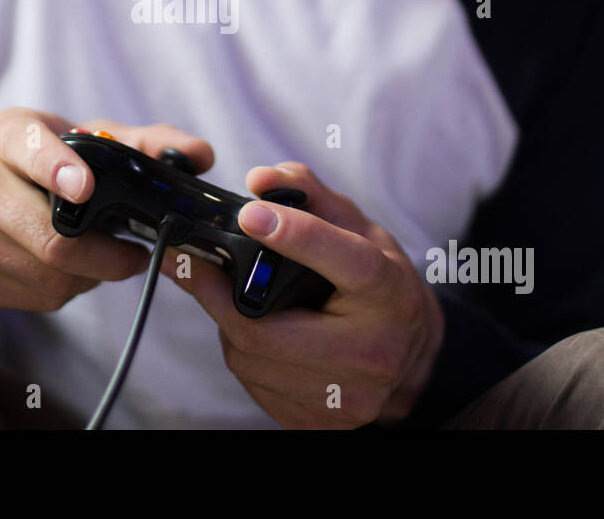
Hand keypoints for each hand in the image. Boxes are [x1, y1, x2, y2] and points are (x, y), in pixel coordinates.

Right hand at [0, 108, 213, 310]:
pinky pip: (33, 298)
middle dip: (108, 254)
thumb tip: (200, 154)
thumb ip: (144, 144)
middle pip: (53, 237)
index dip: (59, 169)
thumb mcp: (82, 140)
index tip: (86, 188)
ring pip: (49, 276)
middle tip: (134, 254)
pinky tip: (61, 269)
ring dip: (87, 276)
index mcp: (5, 134)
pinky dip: (61, 290)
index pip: (28, 147)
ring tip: (93, 256)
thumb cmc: (38, 163)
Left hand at [163, 161, 443, 427]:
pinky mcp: (319, 423)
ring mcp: (346, 397)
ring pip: (249, 359)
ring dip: (226, 324)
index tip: (251, 214)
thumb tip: (260, 180)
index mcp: (388, 293)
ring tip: (234, 298)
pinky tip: (257, 332)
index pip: (345, 261)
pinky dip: (242, 353)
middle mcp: (373, 352)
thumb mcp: (357, 227)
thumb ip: (308, 192)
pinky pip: (253, 385)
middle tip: (193, 262)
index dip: (296, 236)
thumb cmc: (379, 283)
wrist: (410, 354)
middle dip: (217, 293)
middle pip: (266, 329)